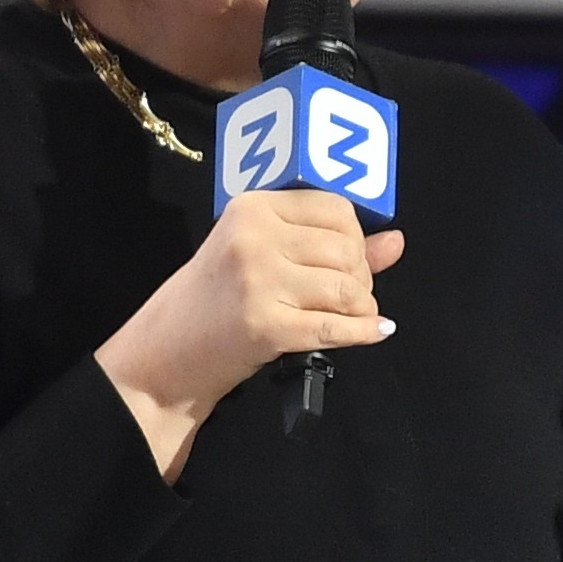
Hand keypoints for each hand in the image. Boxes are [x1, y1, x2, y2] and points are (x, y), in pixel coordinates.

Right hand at [97, 189, 403, 479]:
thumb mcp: (262, 256)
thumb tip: (397, 240)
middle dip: (362, 277)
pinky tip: (373, 333)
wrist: (165, 354)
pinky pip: (336, 328)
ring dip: (362, 307)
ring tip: (354, 316)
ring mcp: (259, 281)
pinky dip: (362, 333)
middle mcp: (255, 237)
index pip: (336, 208)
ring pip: (347, 289)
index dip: (357, 238)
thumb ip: (329, 243)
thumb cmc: (215, 300)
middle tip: (350, 296)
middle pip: (346, 250)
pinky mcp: (266, 326)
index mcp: (252, 207)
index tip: (348, 262)